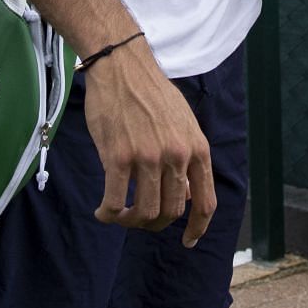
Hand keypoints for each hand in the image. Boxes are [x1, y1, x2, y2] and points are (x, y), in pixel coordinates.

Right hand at [83, 44, 215, 245]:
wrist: (122, 66)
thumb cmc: (150, 93)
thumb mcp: (183, 122)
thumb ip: (187, 158)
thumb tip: (188, 196)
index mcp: (196, 148)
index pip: (205, 202)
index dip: (198, 228)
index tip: (188, 241)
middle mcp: (176, 156)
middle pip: (171, 212)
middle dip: (154, 223)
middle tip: (137, 218)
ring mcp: (147, 158)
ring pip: (143, 213)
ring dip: (129, 221)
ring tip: (117, 215)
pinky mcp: (117, 157)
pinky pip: (114, 202)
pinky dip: (108, 215)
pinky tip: (102, 212)